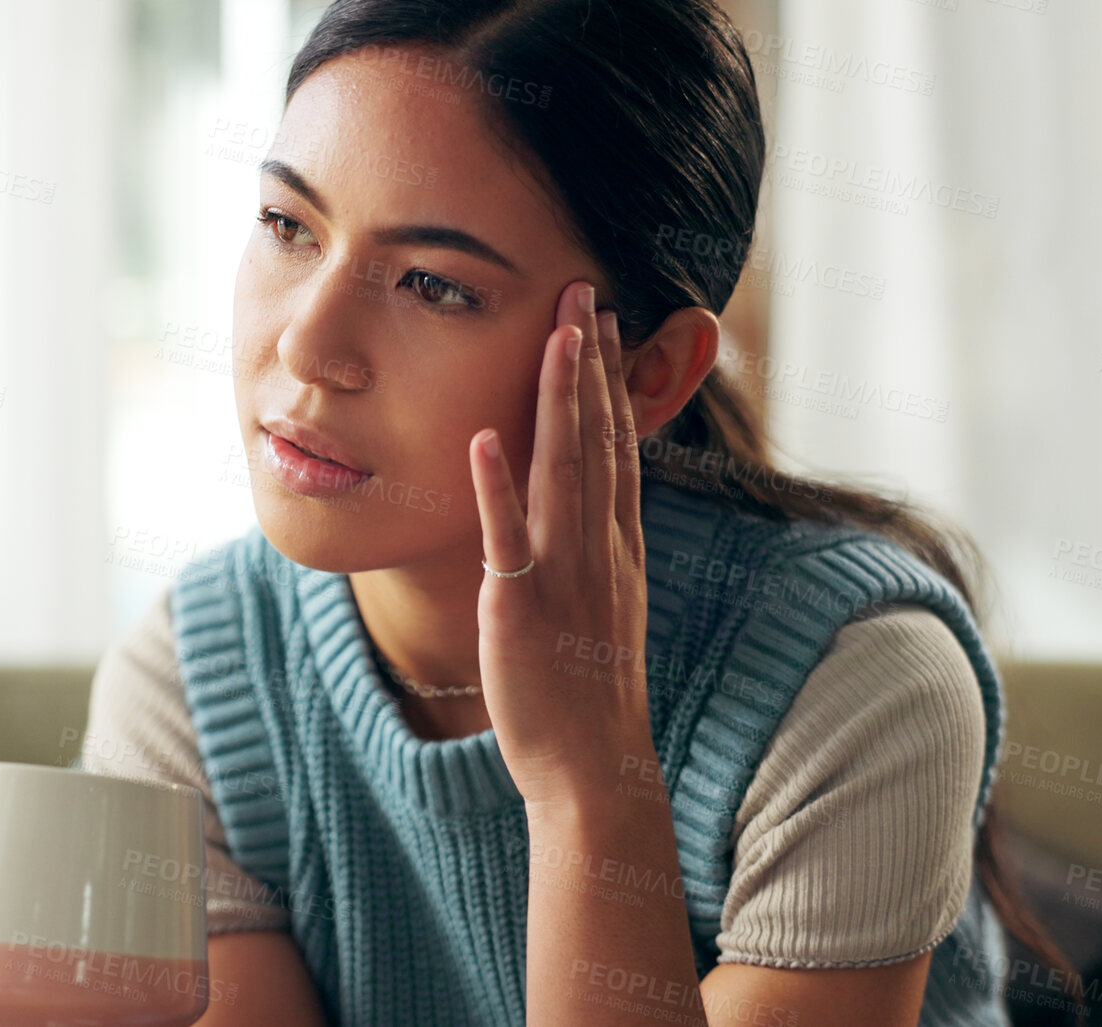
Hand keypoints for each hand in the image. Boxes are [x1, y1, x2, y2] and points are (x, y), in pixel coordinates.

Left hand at [469, 279, 654, 810]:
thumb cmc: (587, 691)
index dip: (609, 380)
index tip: (600, 321)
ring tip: (555, 332)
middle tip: (582, 291)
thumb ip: (595, 548)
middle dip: (590, 364)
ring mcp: (564, 575)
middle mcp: (599, 549)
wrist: (591, 765)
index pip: (616, 445)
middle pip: (597, 440)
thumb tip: (587, 503)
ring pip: (564, 471)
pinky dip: (498, 488)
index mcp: (616, 546)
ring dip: (560, 399)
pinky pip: (509, 540)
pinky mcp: (522, 608)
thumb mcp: (603, 605)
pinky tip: (485, 436)